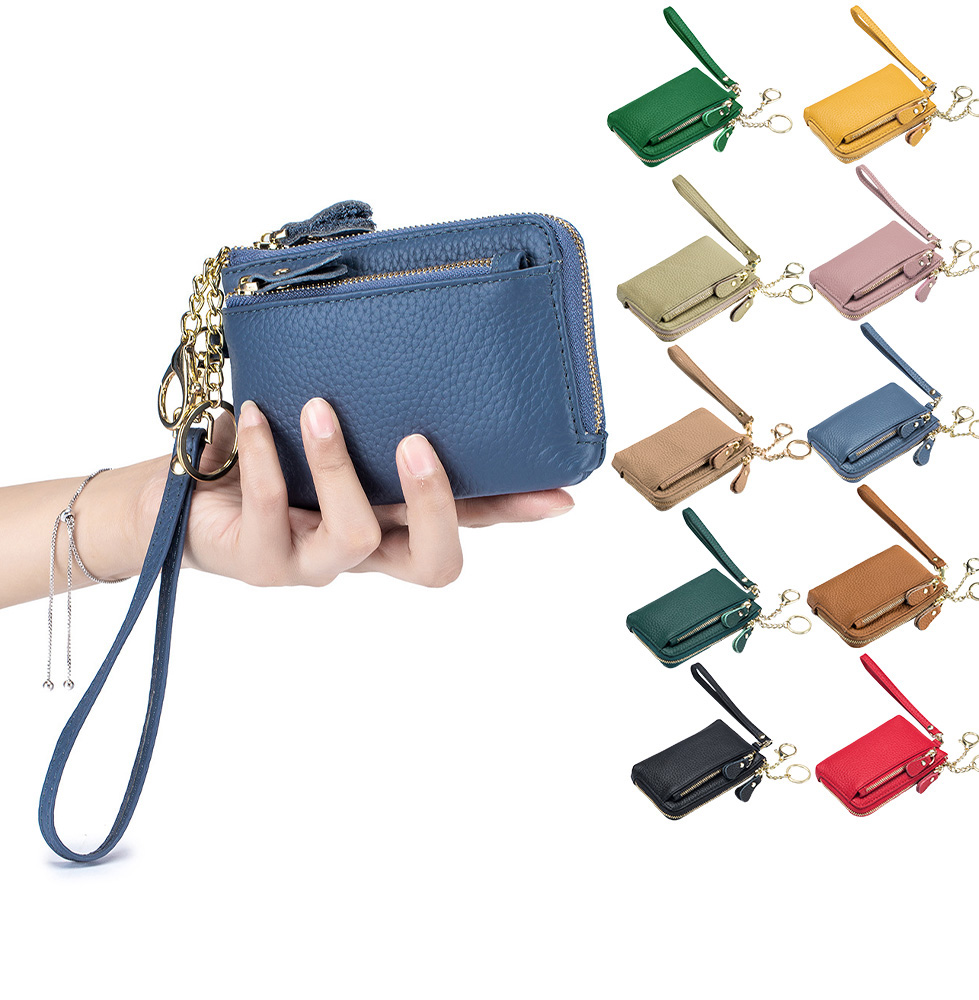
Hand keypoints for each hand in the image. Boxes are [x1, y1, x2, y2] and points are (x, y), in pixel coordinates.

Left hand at [181, 398, 573, 587]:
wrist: (182, 500)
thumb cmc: (266, 458)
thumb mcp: (332, 432)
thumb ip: (372, 412)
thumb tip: (409, 347)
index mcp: (393, 522)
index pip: (469, 523)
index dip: (515, 514)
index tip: (560, 494)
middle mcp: (364, 552)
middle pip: (435, 565)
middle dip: (437, 504)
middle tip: (417, 443)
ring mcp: (314, 563)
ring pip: (357, 535)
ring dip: (341, 465)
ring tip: (319, 408)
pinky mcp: (260, 562)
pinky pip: (275, 510)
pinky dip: (268, 455)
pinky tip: (254, 414)